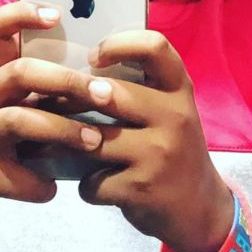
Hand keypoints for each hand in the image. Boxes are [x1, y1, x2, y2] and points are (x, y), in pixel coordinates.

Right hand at [0, 1, 107, 230]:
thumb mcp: (8, 105)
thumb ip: (42, 92)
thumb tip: (102, 81)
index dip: (20, 15)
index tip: (57, 14)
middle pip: (19, 73)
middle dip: (65, 80)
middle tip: (104, 93)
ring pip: (19, 121)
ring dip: (63, 131)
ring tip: (94, 141)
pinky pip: (15, 177)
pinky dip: (40, 185)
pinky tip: (52, 189)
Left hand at [78, 30, 234, 251]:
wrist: (199, 207)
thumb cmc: (171, 147)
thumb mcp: (168, 110)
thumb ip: (138, 87)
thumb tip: (72, 69)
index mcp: (179, 90)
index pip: (155, 46)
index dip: (118, 44)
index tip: (93, 58)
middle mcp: (174, 116)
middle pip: (109, 94)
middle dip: (71, 100)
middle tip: (52, 105)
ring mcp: (159, 153)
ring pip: (92, 139)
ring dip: (67, 144)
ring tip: (59, 145)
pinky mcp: (142, 188)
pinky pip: (92, 181)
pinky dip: (86, 186)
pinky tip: (95, 185)